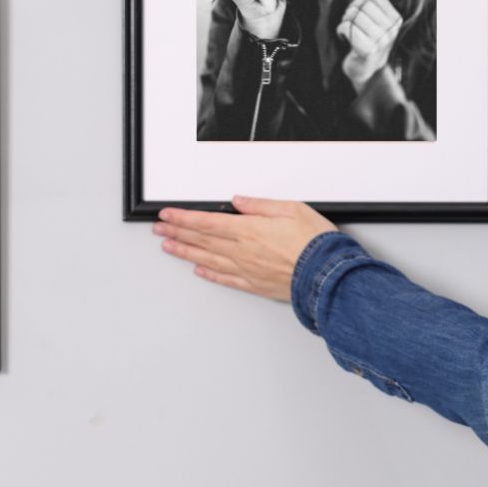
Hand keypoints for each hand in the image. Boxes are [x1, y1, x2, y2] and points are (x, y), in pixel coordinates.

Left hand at [153, 196, 336, 301]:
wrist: (327, 275)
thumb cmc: (315, 242)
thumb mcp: (291, 209)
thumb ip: (260, 205)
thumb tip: (239, 201)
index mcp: (248, 229)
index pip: (206, 222)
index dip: (183, 218)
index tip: (167, 216)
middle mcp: (242, 251)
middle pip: (202, 240)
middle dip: (177, 233)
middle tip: (159, 230)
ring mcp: (247, 270)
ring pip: (208, 259)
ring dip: (185, 252)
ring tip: (169, 248)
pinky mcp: (256, 285)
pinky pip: (226, 279)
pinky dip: (210, 274)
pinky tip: (200, 270)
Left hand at [337, 0, 402, 89]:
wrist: (365, 68)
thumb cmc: (367, 40)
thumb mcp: (375, 21)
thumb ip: (370, 4)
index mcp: (395, 19)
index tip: (356, 9)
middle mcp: (391, 30)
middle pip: (362, 4)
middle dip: (350, 10)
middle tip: (349, 21)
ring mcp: (381, 41)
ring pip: (354, 15)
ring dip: (345, 20)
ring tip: (347, 29)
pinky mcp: (368, 51)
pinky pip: (347, 28)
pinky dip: (340, 29)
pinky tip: (344, 37)